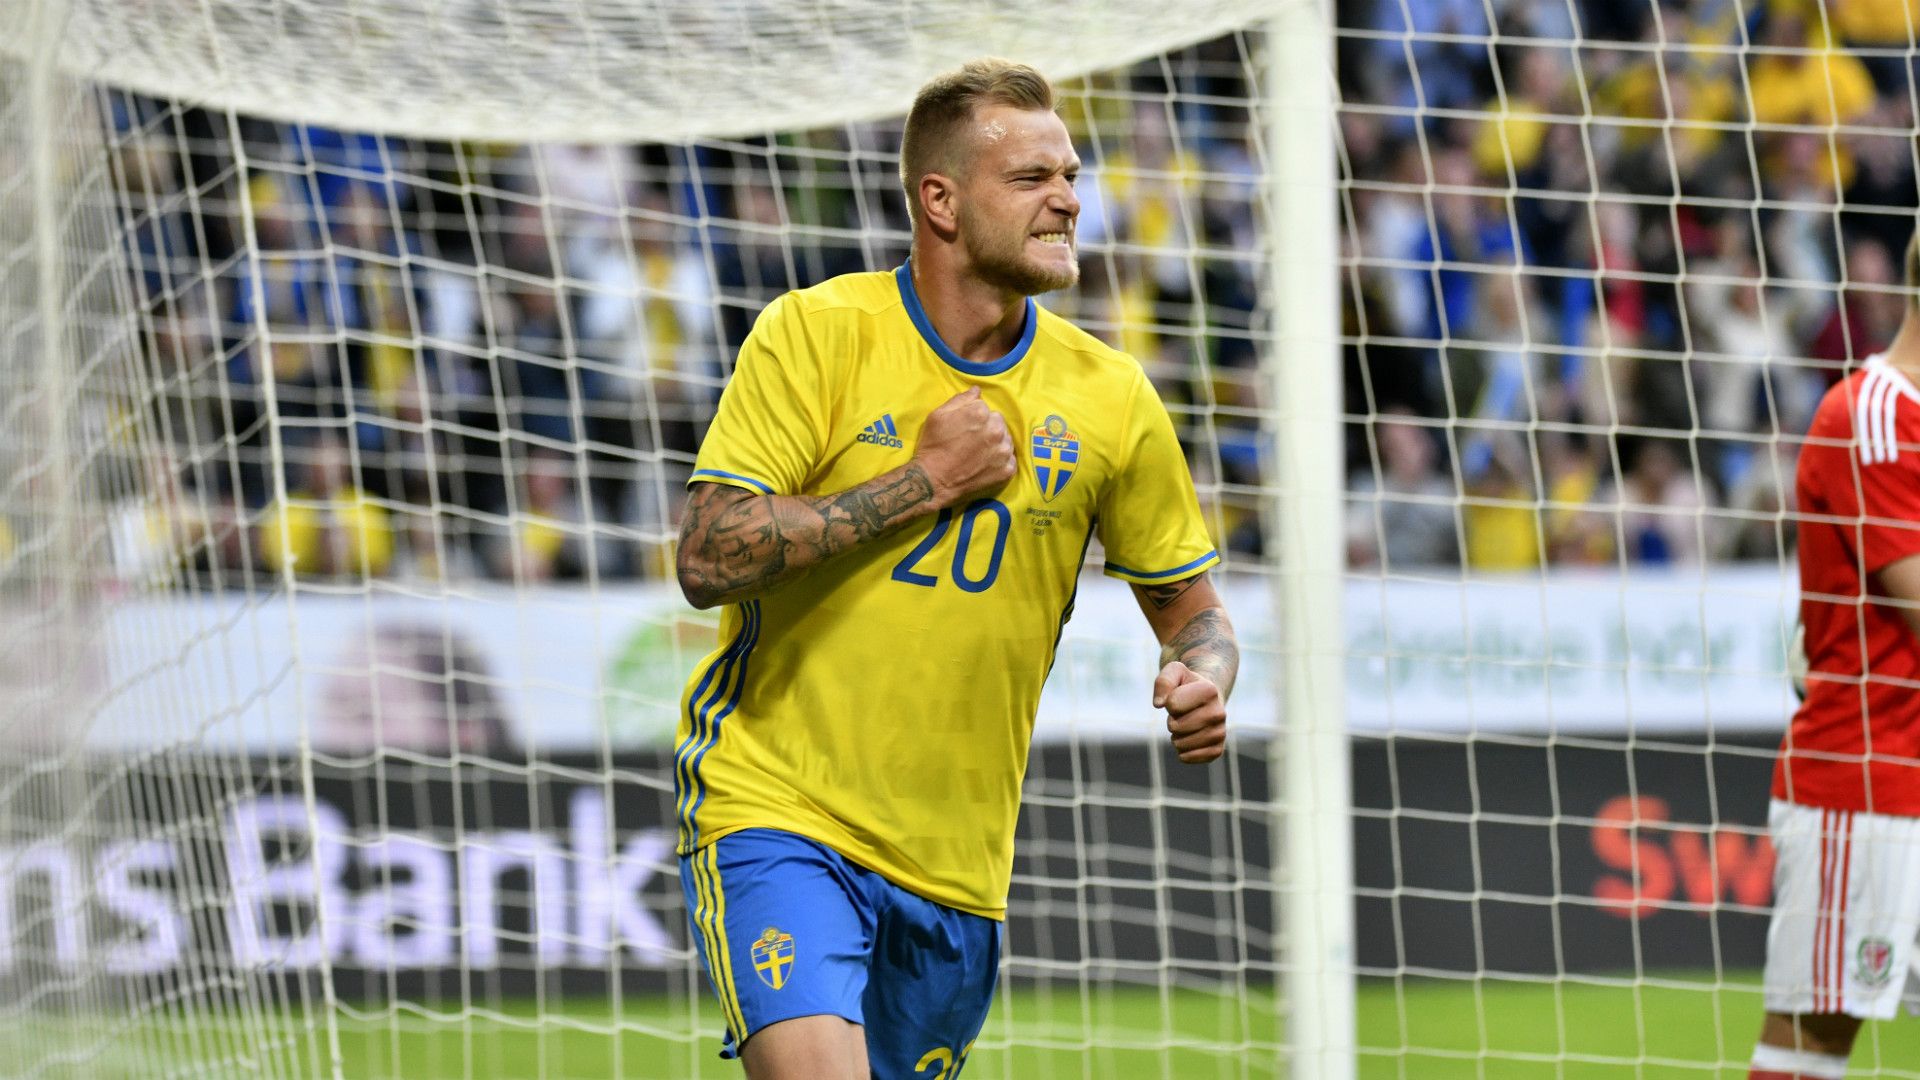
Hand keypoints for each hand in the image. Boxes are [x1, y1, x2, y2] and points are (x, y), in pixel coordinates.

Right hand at [913, 387, 1015, 508]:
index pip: (984, 408)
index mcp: (981, 412)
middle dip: (987, 428)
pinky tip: (986, 464)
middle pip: (998, 422)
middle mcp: (996, 430)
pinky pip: (1009, 459)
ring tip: (979, 453)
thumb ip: (960, 399)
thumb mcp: (938, 415)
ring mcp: (1003, 451)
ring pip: (1006, 439)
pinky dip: (1000, 461)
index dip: (973, 417)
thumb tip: (977, 391)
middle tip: (972, 441)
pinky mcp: (1007, 469)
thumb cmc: (933, 445)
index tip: (964, 427)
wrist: (933, 480)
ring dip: (996, 443)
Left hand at [1153, 661, 1225, 763]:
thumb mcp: (1174, 672)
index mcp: (1210, 690)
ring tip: (1185, 726)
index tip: (1179, 697)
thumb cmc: (1186, 685)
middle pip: (1175, 726)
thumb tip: (1159, 704)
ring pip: (1181, 744)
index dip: (1169, 701)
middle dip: (1171, 720)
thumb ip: (1163, 682)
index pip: (1172, 704)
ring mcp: (1220, 733)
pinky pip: (1188, 758)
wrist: (1207, 699)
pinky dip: (1181, 752)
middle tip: (1182, 714)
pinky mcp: (1217, 749)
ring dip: (1175, 737)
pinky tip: (1187, 741)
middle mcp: (1219, 712)